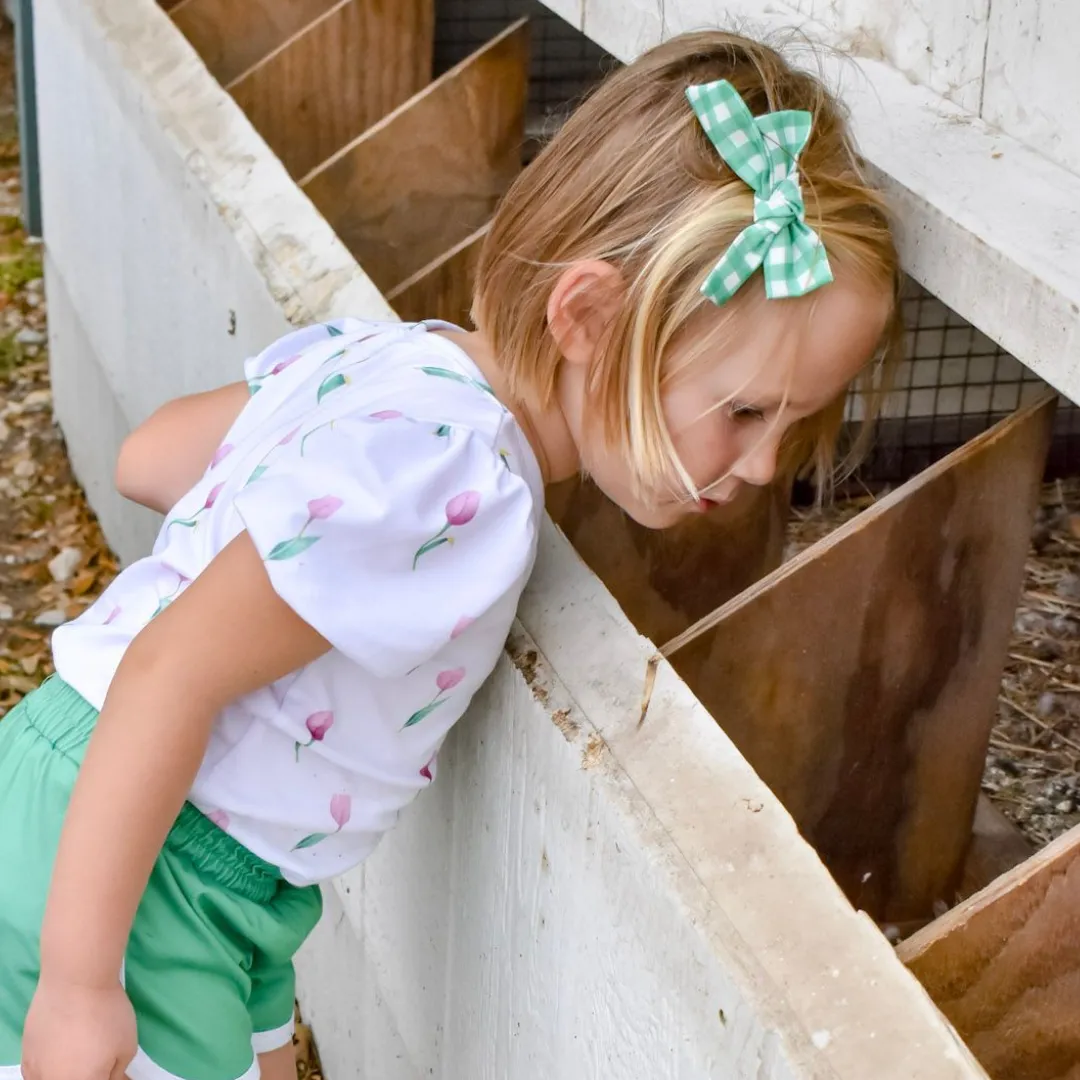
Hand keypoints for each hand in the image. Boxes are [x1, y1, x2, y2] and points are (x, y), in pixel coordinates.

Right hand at [22, 978, 137, 1079]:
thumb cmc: (107, 1015)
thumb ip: (118, 1073)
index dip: (110, 1075)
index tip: (114, 1065)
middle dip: (90, 1072)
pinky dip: (50, 1069)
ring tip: (80, 1051)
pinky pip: (38, 1074)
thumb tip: (115, 1079)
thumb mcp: (127, 1047)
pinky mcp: (26, 1057)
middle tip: (100, 1057)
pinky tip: (59, 1054)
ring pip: (56, 1078)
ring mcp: (37, 1074)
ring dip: (69, 1071)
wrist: (76, 984)